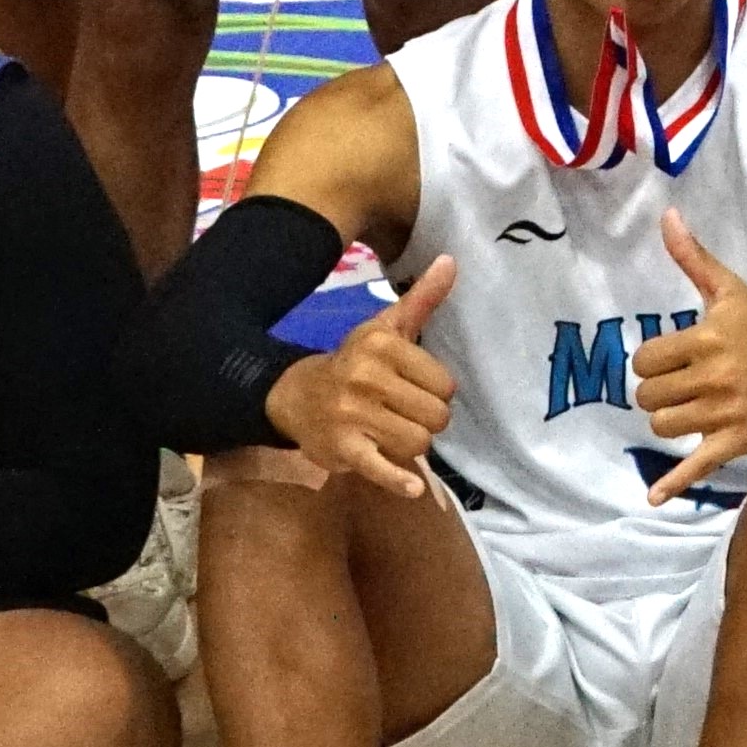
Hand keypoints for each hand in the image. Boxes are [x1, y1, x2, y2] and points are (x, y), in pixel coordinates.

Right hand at [270, 260, 457, 495]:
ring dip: (412, 446)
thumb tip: (452, 260)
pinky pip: (382, 469)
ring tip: (391, 433)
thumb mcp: (385, 328)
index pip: (444, 384)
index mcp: (382, 345)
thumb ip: (422, 300)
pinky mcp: (343, 449)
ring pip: (418, 443)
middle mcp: (367, 377)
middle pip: (436, 416)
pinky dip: (398, 480)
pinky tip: (411, 486)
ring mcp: (353, 414)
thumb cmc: (354, 362)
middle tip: (404, 415)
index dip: (435, 393)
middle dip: (427, 421)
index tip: (415, 390)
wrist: (295, 395)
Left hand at [629, 222, 746, 501]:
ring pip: (664, 427)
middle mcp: (715, 379)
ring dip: (669, 418)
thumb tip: (667, 216)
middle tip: (678, 383)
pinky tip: (654, 496)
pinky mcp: (735, 443)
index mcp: (708, 340)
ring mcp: (725, 415)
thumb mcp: (728, 290)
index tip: (669, 357)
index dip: (651, 360)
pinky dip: (674, 483)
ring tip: (688, 406)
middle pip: (649, 397)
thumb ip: (693, 258)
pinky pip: (696, 466)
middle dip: (657, 390)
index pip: (646, 360)